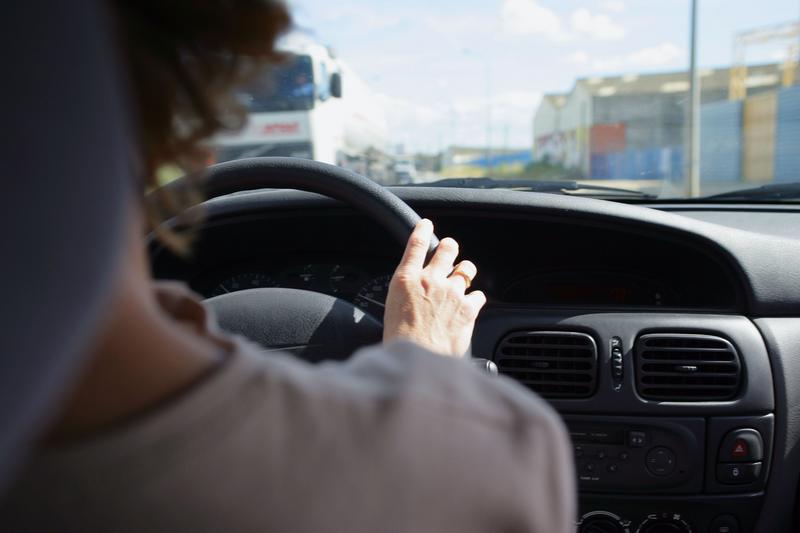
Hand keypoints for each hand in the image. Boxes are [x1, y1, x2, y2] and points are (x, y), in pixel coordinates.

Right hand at [383, 219, 486, 356]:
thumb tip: (413, 292)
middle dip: (450, 247)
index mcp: (407, 280)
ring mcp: (452, 293)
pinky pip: (479, 295)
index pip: (416, 243)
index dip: (422, 229)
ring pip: (467, 269)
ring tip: (462, 278)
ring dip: (465, 271)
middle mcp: (431, 280)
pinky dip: (475, 299)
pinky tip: (469, 305)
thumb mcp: (392, 309)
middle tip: (449, 251)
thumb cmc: (400, 341)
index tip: (426, 224)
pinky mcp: (468, 308)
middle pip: (448, 248)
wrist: (419, 359)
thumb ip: (406, 294)